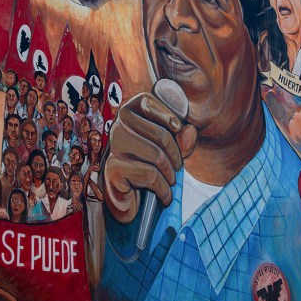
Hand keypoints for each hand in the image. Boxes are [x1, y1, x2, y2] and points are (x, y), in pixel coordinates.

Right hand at [101, 91, 196, 222]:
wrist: (129, 199)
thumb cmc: (150, 166)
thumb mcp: (172, 150)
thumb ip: (183, 138)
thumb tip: (188, 131)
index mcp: (128, 114)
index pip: (147, 101)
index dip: (167, 114)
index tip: (177, 128)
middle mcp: (117, 127)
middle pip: (160, 134)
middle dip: (176, 155)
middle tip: (178, 167)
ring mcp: (113, 147)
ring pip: (156, 155)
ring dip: (170, 173)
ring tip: (171, 181)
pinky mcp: (112, 169)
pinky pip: (149, 175)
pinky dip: (163, 189)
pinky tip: (165, 195)